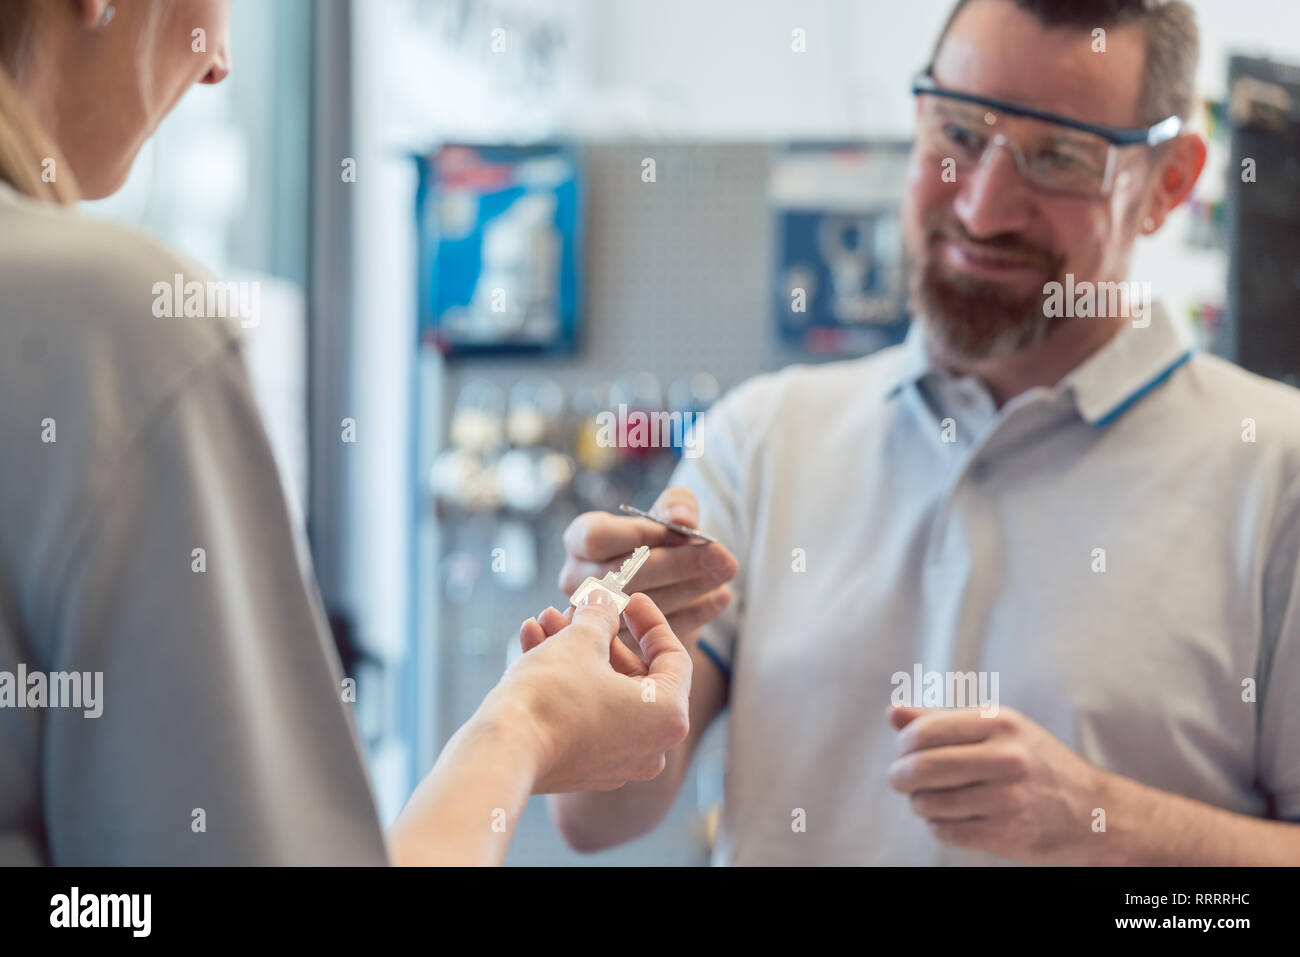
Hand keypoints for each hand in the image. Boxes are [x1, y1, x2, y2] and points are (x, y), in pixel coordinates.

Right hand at [484, 590, 691, 793]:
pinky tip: (532, 643)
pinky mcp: (582, 768)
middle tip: (576, 607)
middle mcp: (651, 747)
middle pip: (633, 674)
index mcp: (667, 716)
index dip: (650, 621)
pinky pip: (584, 714)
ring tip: (544, 620)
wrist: (502, 753)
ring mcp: (616, 763)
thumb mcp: (582, 640)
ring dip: (574, 651)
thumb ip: (600, 616)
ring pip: (602, 691)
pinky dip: (564, 681)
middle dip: (600, 635)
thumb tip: (604, 601)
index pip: (673, 658)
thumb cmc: (552, 696)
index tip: (629, 599)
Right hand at [559, 486, 736, 647]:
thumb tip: (682, 521)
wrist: (668, 578)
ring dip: (691, 588)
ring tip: (726, 572)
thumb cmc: (663, 538)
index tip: (682, 531)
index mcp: (581, 540)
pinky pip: (656, 632)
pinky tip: (721, 597)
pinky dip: (695, 613)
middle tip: (722, 556)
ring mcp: (596, 617)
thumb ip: (677, 505)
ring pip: (641, 605)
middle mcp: (579, 580)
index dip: (640, 534)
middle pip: (622, 574)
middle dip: (678, 564)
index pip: (596, 538)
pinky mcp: (622, 644)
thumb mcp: (671, 510)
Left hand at [887, 705, 1106, 863]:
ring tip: (929, 800)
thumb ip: (942, 719)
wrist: (1094, 813)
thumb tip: (893, 712)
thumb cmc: (1035, 763)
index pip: (924, 732)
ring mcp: (1008, 799)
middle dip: (900, 777)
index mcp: (1000, 722)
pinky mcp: (1007, 835)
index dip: (903, 745)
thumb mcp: (998, 728)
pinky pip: (946, 831)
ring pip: (929, 802)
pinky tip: (950, 818)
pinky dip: (938, 825)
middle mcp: (1006, 758)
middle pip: (922, 767)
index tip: (904, 753)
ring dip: (919, 804)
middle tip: (900, 781)